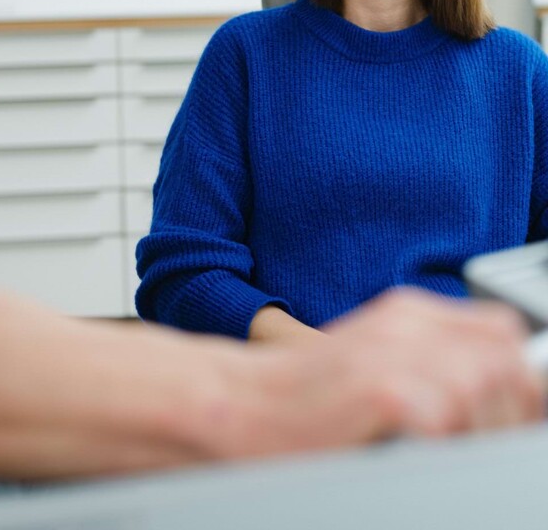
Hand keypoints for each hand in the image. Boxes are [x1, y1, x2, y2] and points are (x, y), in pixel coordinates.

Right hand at [320, 289, 543, 439]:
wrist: (245, 402)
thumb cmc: (308, 394)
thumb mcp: (376, 357)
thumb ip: (433, 359)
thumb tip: (498, 390)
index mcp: (408, 311)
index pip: (502, 331)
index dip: (517, 376)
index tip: (510, 413)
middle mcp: (404, 323)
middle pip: (503, 359)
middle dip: (509, 408)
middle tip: (483, 440)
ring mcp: (389, 352)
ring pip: (483, 386)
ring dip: (478, 429)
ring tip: (449, 449)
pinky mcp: (376, 387)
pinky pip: (445, 417)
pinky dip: (443, 443)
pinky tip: (417, 450)